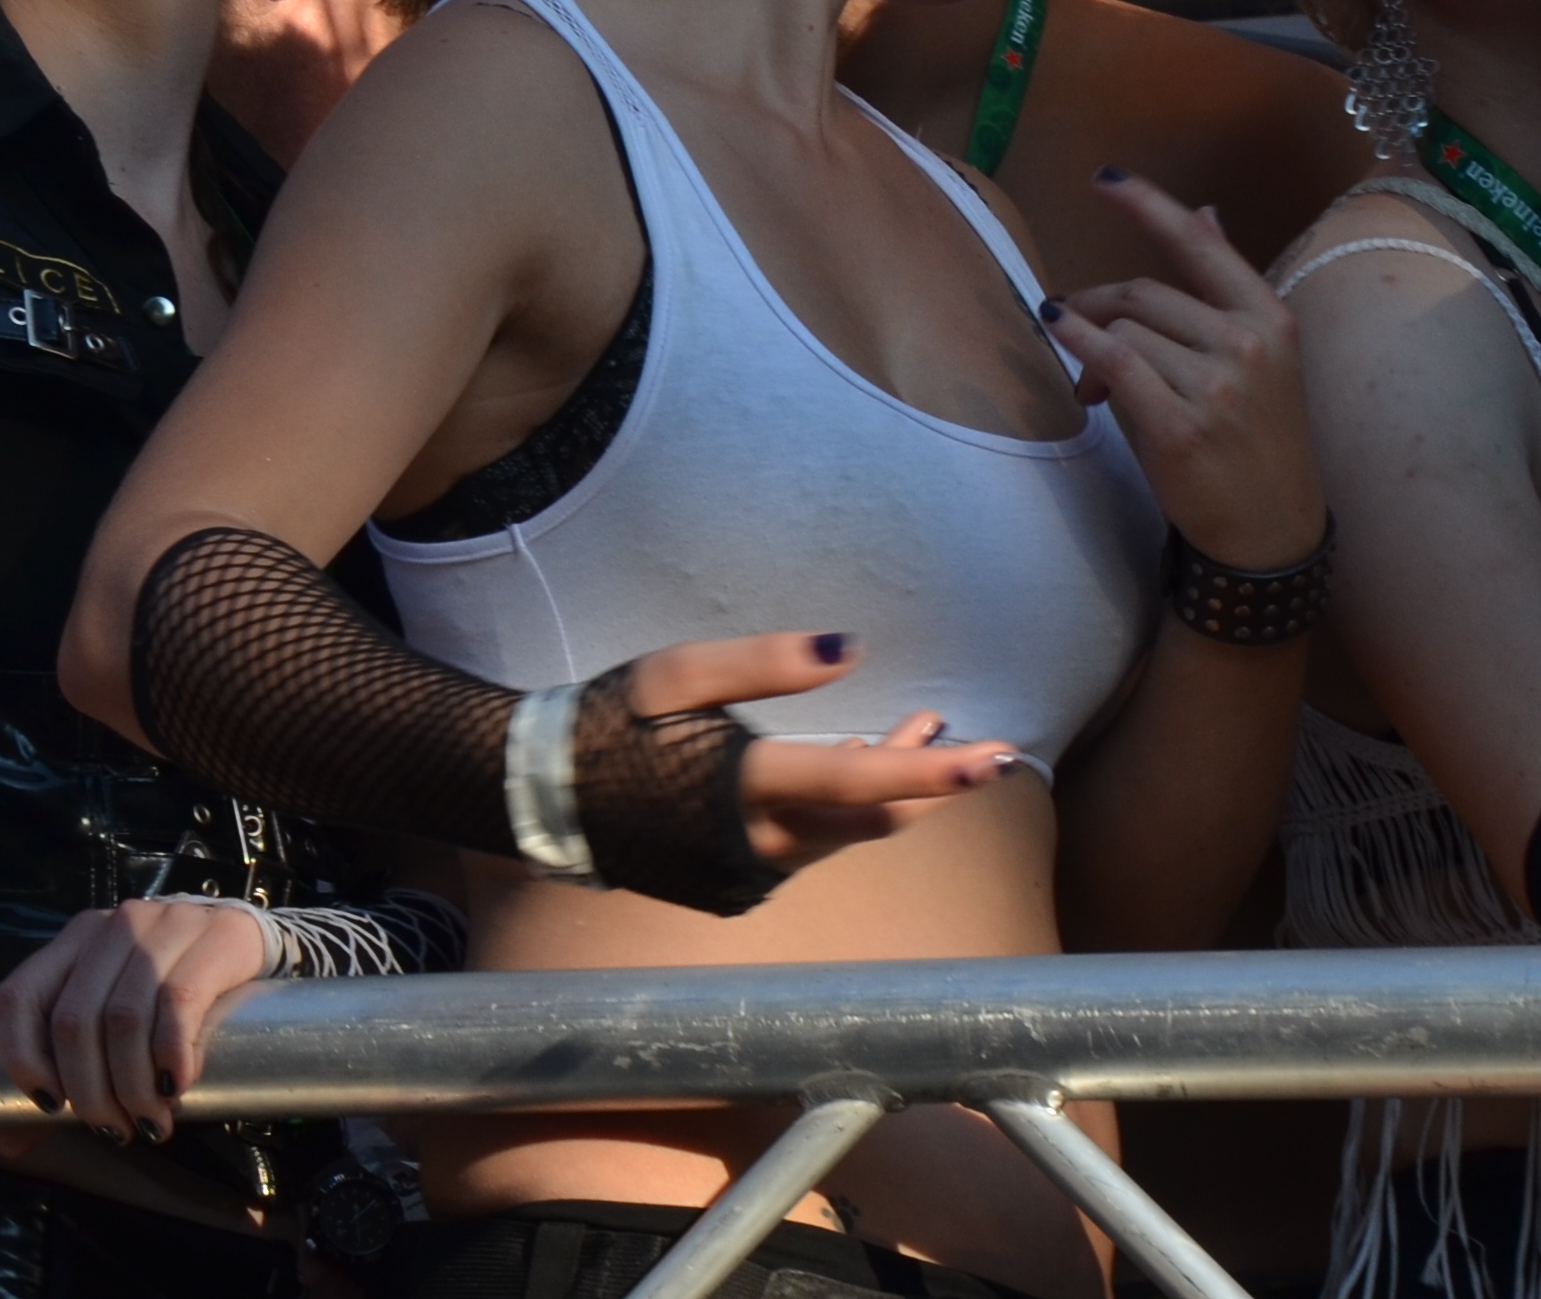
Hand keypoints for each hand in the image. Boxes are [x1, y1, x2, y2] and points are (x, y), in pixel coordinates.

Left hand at [0, 900, 273, 1140]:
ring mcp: (165, 924)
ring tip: (150, 1122)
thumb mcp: (117, 1011)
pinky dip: (172, 1057)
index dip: (23, 1058)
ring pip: (124, 1018)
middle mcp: (114, 926)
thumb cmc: (173, 991)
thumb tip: (15, 1141)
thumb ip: (74, 1060)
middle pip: (74, 1020)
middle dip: (90, 1092)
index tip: (51, 1105)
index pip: (19, 996)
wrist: (251, 942)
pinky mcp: (217, 937)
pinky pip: (178, 1005)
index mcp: (75, 940)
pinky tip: (177, 1086)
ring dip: (134, 1088)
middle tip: (115, 1129)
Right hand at [630, 635, 1017, 868]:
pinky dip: (838, 811)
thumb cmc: (611, 722)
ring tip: (916, 732)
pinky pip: (809, 849)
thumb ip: (762, 662)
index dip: (930, 772)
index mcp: (745, 787)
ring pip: (842, 836)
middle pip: (871, 820)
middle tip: (984, 747)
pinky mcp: (737, 891)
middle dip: (931, 782)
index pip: (857, 783)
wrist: (545, 797)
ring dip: (885, 790)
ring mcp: (750, 877)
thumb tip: (852, 650)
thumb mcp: (676, 673)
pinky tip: (842, 769)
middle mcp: (759, 846)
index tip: (996, 759)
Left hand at [1048, 172, 1323, 571]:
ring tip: (1093, 388)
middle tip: (1079, 332)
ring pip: (1124, 331)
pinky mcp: (1181, 425)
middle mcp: (1249, 344)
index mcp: (1269, 318)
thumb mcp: (1260, 356)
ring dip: (1090, 349)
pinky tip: (1060, 334)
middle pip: (1144, 292)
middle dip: (1100, 306)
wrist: (1272, 530)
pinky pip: (1113, 362)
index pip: (1199, 246)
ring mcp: (1218, 386)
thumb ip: (1225, 286)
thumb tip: (1207, 212)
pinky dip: (1078, 344)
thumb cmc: (1256, 438)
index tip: (1105, 177)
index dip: (1148, 204)